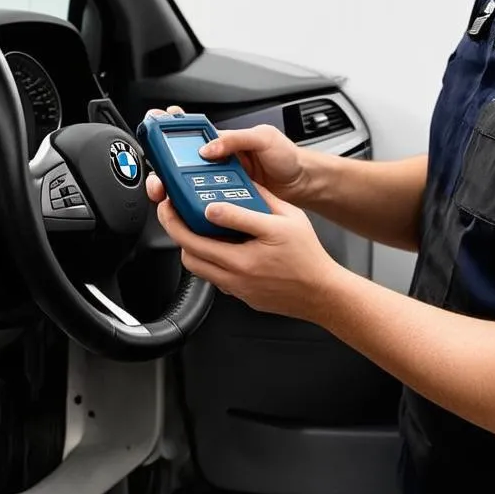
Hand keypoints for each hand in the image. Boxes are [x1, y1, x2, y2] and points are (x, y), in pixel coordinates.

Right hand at [144, 105, 308, 204]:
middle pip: (177, 165)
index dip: (166, 130)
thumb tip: (208, 148)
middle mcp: (214, 161)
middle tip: (159, 181)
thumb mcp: (263, 137)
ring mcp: (217, 183)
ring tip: (171, 197)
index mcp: (221, 140)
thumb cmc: (286, 156)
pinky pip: (203, 204)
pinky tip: (191, 211)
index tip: (153, 130)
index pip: (187, 132)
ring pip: (185, 187)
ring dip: (174, 193)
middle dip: (161, 172)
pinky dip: (194, 208)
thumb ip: (235, 139)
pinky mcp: (224, 202)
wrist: (301, 183)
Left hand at [153, 179, 342, 322]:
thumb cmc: (308, 256)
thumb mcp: (285, 220)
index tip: (173, 201)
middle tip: (172, 212)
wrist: (322, 293)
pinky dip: (208, 260)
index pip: (197, 236)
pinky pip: (213, 276)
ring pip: (197, 267)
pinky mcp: (240, 295)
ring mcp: (236, 288)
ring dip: (189, 246)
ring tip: (193, 227)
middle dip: (175, 229)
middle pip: (189, 253)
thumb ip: (252, 207)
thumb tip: (224, 198)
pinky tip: (218, 245)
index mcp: (243, 257)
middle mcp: (235, 275)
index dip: (179, 216)